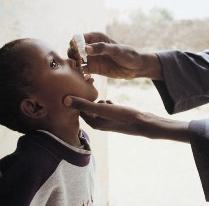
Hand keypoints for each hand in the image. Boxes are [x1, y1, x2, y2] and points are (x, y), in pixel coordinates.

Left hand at [64, 96, 189, 141]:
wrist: (144, 123)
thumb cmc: (124, 116)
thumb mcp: (102, 109)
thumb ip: (84, 104)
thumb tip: (64, 100)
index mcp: (94, 122)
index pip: (78, 110)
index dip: (75, 99)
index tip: (72, 86)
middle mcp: (99, 123)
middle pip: (87, 109)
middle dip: (85, 98)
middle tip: (84, 85)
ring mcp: (108, 121)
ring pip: (97, 108)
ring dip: (95, 100)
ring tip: (94, 89)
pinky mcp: (116, 117)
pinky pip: (106, 109)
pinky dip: (105, 103)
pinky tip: (108, 100)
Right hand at [68, 32, 161, 79]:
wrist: (135, 67)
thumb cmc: (127, 54)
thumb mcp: (116, 50)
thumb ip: (101, 48)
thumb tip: (86, 49)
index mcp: (96, 37)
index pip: (78, 38)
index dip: (75, 43)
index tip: (79, 50)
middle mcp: (91, 47)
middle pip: (73, 48)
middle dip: (73, 53)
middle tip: (79, 60)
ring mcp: (91, 58)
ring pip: (75, 59)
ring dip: (74, 63)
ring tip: (80, 67)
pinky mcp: (93, 69)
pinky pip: (81, 70)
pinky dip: (79, 72)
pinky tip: (84, 75)